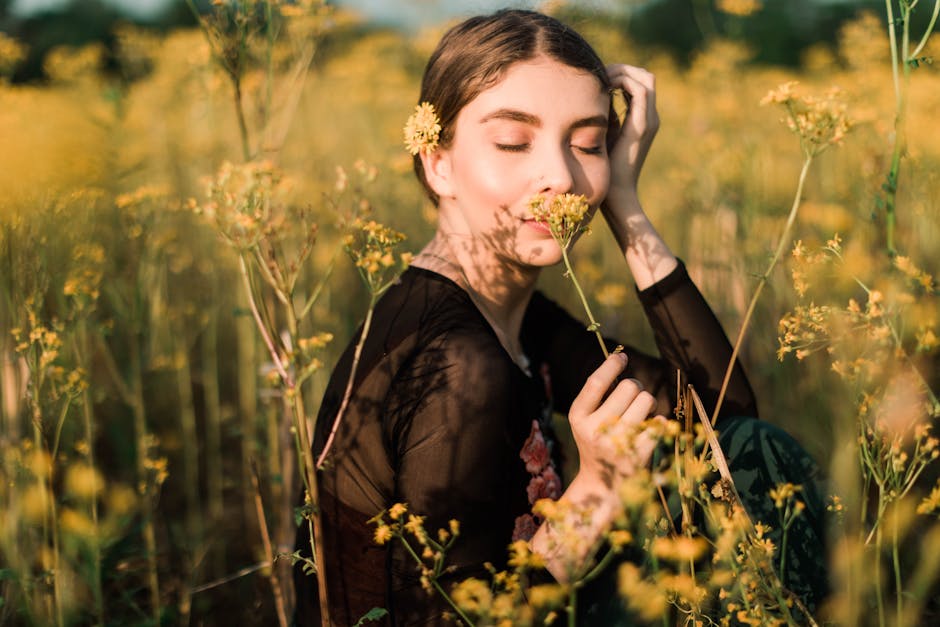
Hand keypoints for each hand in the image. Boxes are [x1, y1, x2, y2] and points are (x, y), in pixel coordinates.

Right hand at [568, 352, 663, 487]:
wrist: (601, 486)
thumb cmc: (597, 441)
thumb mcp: (586, 420)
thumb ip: (599, 395)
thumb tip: (620, 359)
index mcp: (578, 417)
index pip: (596, 382)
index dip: (611, 365)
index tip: (622, 356)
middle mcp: (594, 430)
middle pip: (629, 386)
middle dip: (635, 386)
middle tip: (632, 398)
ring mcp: (617, 443)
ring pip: (646, 400)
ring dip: (647, 402)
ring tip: (640, 415)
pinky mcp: (638, 455)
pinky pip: (660, 422)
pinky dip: (659, 422)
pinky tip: (650, 430)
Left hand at [605, 64, 659, 200]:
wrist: (617, 192)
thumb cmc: (606, 167)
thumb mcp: (604, 134)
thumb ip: (605, 114)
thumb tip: (593, 96)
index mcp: (643, 119)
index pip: (639, 82)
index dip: (621, 73)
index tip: (599, 78)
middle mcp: (650, 117)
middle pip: (646, 76)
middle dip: (622, 69)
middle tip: (600, 74)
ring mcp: (649, 120)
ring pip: (646, 79)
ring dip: (622, 72)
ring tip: (601, 79)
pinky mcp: (642, 125)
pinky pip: (639, 91)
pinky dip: (623, 82)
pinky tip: (604, 88)